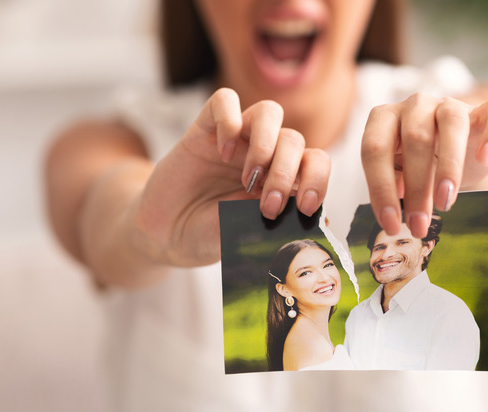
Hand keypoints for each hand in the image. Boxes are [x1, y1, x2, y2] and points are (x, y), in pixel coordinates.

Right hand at [132, 88, 329, 266]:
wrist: (166, 234)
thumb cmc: (210, 234)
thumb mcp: (246, 233)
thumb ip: (277, 222)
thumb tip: (321, 220)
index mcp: (282, 180)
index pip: (315, 163)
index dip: (317, 179)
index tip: (304, 206)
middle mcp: (264, 155)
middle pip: (294, 140)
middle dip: (285, 172)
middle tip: (268, 205)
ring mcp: (237, 139)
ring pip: (269, 112)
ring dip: (266, 144)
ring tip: (248, 178)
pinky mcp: (205, 129)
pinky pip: (224, 101)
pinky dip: (229, 120)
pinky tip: (222, 152)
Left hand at [361, 92, 487, 237]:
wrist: (461, 144)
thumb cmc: (424, 163)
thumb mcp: (402, 174)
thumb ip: (395, 184)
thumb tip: (396, 203)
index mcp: (385, 118)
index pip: (374, 149)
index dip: (380, 188)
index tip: (391, 224)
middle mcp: (416, 105)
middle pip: (415, 138)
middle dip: (416, 188)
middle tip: (419, 224)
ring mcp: (451, 103)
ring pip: (452, 122)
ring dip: (449, 166)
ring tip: (446, 202)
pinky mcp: (486, 109)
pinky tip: (486, 159)